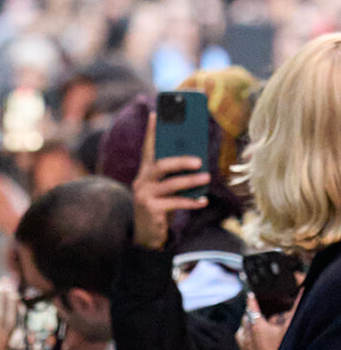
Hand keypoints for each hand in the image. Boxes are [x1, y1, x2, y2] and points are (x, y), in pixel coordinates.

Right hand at [132, 112, 209, 250]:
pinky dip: (191, 201)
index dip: (151, 131)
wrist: (145, 235)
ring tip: (207, 177)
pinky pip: (174, 203)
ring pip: (170, 184)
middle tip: (199, 160)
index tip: (156, 113)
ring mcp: (144, 196)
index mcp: (145, 172)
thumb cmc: (159, 207)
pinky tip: (203, 201)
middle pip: (161, 165)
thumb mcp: (164, 189)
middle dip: (180, 160)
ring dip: (191, 181)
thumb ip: (173, 175)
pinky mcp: (151, 210)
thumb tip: (198, 161)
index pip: (148, 148)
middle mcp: (142, 181)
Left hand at [236, 296, 293, 349]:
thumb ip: (295, 310)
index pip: (252, 308)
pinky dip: (246, 347)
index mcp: (257, 327)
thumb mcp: (291, 329)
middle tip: (256, 311)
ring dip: (244, 329)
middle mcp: (248, 338)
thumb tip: (301, 294)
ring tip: (249, 327)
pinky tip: (250, 349)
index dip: (252, 300)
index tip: (250, 295)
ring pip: (239, 335)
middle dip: (249, 314)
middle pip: (244, 321)